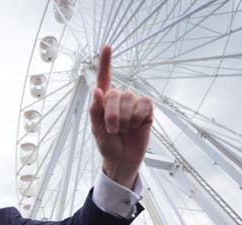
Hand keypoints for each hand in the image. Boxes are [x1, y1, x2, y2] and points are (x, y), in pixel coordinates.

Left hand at [90, 45, 152, 188]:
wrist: (123, 159)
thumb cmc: (108, 144)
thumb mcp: (96, 130)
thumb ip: (95, 111)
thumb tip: (96, 91)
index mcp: (104, 100)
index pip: (104, 78)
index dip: (106, 62)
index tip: (107, 47)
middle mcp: (119, 98)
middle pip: (115, 94)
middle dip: (112, 115)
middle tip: (112, 129)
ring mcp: (133, 103)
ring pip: (129, 100)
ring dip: (125, 120)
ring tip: (124, 130)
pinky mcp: (146, 109)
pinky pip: (144, 105)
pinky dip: (138, 118)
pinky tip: (137, 125)